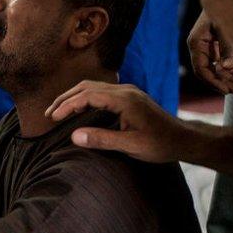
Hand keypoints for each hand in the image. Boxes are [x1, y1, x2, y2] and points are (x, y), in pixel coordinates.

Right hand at [45, 81, 189, 162]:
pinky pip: (101, 92)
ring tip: (59, 111)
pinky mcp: (130, 97)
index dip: (67, 105)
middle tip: (49, 114)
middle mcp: (125, 90)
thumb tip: (73, 136)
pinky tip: (79, 110)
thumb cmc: (160, 144)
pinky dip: (85, 98)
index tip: (53, 117)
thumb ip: (102, 139)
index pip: (87, 96)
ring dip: (74, 97)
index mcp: (124, 99)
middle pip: (87, 87)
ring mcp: (128, 92)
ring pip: (94, 87)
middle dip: (65, 98)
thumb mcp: (131, 146)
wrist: (184, 139)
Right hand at [187, 11, 232, 94]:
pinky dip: (230, 72)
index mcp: (196, 43)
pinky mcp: (214, 47)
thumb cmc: (223, 6)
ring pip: (215, 70)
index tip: (226, 90)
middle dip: (222, 84)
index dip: (213, 82)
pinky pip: (220, 64)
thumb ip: (226, 46)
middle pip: (208, 73)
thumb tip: (226, 67)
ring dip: (228, 80)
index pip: (201, 69)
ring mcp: (206, 48)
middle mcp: (199, 48)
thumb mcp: (224, 26)